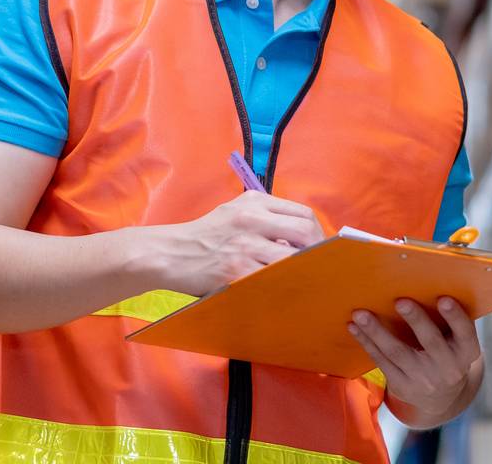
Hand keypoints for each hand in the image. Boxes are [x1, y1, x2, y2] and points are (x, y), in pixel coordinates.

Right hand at [143, 191, 324, 295]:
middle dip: (317, 250)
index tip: (321, 246)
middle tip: (319, 265)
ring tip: (304, 280)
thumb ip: (265, 217)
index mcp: (254, 202)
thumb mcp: (234, 211)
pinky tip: (283, 290)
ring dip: (301, 270)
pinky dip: (281, 285)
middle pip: (304, 232)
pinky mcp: (236, 271)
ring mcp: (245, 246)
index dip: (317, 232)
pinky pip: (270, 280)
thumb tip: (298, 237)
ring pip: (291, 258)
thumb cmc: (205, 234)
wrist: (170, 253)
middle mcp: (252, 219)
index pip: (301, 213)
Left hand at [347, 296, 481, 425]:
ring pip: (398, 352)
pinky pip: (381, 361)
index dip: (455, 317)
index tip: (444, 299)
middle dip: (416, 320)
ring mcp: (424, 379)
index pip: (465, 332)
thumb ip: (448, 318)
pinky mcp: (402, 386)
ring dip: (377, 331)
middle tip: (400, 301)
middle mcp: (448, 368)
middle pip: (431, 342)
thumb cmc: (447, 351)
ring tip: (361, 313)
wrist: (440, 396)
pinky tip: (354, 327)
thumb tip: (422, 279)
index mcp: (466, 351)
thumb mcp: (457, 340)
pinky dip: (367, 342)